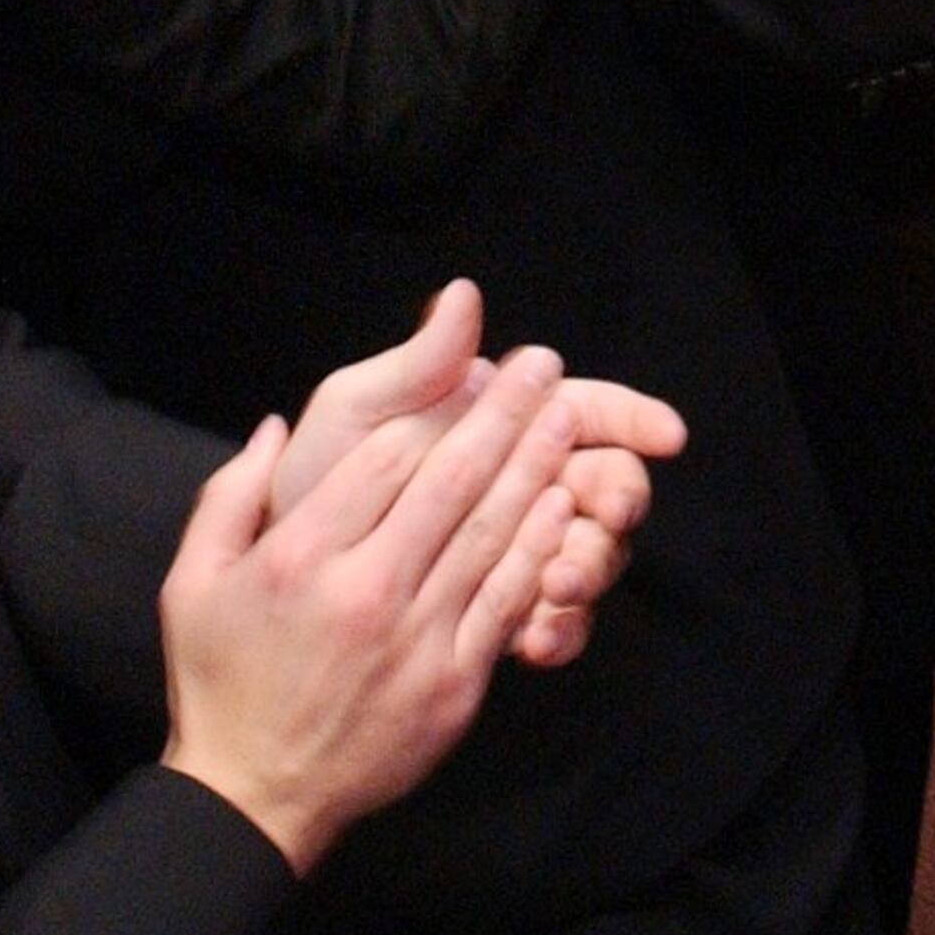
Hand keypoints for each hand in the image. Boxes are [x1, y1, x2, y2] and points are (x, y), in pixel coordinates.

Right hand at [157, 346, 579, 875]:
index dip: (433, 406)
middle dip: (502, 415)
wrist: (256, 797)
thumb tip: (276, 426)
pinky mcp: (454, 683)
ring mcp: (416, 639)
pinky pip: (504, 600)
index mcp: (300, 559)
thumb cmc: (221, 683)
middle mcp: (364, 591)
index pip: (381, 460)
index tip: (471, 367)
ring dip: (534, 467)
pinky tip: (558, 504)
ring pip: (489, 534)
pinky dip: (536, 547)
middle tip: (541, 364)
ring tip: (564, 414)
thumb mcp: (191, 583)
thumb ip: (229, 495)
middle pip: (449, 483)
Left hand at [268, 282, 683, 671]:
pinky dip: (557, 629)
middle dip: (617, 503)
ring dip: (587, 569)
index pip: (586, 411)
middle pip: (608, 487)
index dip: (633, 418)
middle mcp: (519, 491)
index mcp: (493, 433)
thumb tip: (463, 296)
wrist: (268, 602)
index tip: (666, 434)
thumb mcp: (351, 422)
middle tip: (609, 516)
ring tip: (555, 587)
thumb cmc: (309, 494)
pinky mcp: (504, 622)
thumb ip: (413, 366)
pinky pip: (559, 625)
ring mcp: (518, 557)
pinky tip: (536, 638)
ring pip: (593, 557)